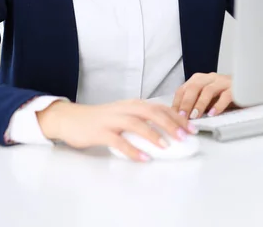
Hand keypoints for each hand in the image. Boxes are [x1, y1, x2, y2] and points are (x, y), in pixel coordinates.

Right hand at [37, 99, 195, 161]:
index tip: (191, 127)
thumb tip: (166, 130)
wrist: (72, 119)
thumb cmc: (101, 119)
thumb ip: (141, 120)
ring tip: (166, 146)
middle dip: (170, 123)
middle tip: (185, 136)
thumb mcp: (124, 115)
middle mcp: (125, 109)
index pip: (159, 107)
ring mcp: (112, 120)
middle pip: (151, 112)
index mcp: (133, 104)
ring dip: (153, 135)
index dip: (177, 116)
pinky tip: (142, 158)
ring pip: (136, 124)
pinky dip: (132, 150)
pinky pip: (119, 141)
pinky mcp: (101, 132)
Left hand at [172, 73, 233, 118]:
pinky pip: (225, 95)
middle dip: (186, 103)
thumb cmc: (225, 95)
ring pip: (208, 90)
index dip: (177, 103)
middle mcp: (210, 78)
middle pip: (194, 87)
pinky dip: (218, 105)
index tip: (173, 116)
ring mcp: (223, 82)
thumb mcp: (207, 100)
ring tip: (195, 116)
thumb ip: (195, 105)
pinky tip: (213, 114)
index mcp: (200, 80)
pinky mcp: (235, 88)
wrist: (248, 88)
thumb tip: (181, 119)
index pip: (183, 89)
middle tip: (182, 117)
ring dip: (200, 104)